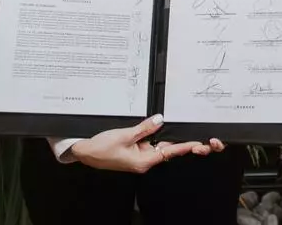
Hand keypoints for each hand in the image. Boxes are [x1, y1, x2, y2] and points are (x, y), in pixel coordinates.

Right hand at [68, 114, 224, 172]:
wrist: (84, 152)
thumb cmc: (101, 148)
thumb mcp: (124, 135)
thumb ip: (144, 128)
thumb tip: (159, 120)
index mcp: (143, 161)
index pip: (169, 152)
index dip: (184, 146)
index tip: (197, 143)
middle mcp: (143, 160)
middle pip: (165, 149)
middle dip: (178, 140)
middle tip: (195, 133)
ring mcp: (138, 156)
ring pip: (157, 144)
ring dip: (163, 135)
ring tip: (174, 126)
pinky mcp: (133, 150)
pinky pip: (147, 142)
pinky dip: (152, 134)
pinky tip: (155, 125)